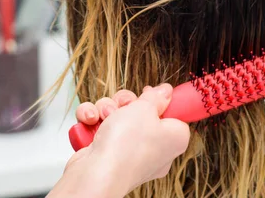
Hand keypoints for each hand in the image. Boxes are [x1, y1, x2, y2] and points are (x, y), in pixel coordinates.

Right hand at [48, 85, 189, 197]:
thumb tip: (166, 92)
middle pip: (141, 112)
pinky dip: (93, 122)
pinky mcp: (107, 154)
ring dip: (105, 109)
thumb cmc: (126, 145)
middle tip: (122, 106)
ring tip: (102, 116)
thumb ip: (156, 97)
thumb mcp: (145, 108)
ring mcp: (129, 153)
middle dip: (124, 103)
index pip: (172, 114)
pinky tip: (90, 121)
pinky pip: (101, 128)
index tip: (148, 95)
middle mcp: (154, 149)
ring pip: (117, 117)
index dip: (159, 101)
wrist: (96, 173)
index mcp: (173, 139)